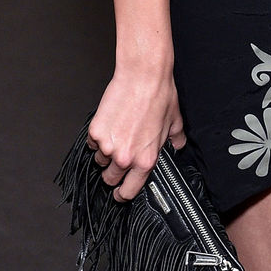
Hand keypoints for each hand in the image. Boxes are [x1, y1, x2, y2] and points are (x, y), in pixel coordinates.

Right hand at [87, 70, 185, 201]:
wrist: (143, 76)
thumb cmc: (159, 95)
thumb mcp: (174, 122)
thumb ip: (175, 140)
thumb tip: (178, 146)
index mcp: (146, 160)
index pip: (129, 191)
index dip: (123, 194)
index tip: (120, 192)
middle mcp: (126, 157)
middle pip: (110, 179)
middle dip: (113, 171)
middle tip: (119, 156)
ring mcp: (108, 146)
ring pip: (99, 160)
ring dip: (105, 152)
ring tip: (117, 134)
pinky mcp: (96, 132)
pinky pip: (92, 142)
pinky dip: (97, 136)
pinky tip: (110, 124)